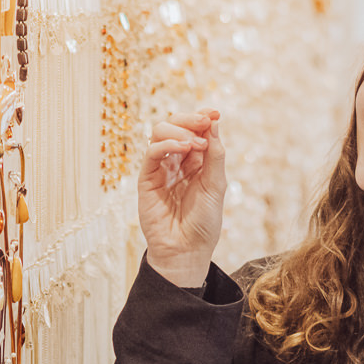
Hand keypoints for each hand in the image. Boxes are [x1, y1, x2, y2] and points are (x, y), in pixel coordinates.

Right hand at [139, 109, 225, 287]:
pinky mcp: (146, 179)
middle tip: (204, 122)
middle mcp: (177, 162)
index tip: (214, 112)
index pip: (195, 131)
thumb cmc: (204, 223)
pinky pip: (151, 153)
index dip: (202, 117)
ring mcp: (160, 169)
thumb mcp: (216, 185)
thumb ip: (215, 155)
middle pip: (176, 126)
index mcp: (196, 162)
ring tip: (195, 144)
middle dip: (190, 120)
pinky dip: (166, 144)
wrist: (187, 251)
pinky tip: (182, 148)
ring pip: (160, 133)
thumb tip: (214, 122)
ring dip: (179, 131)